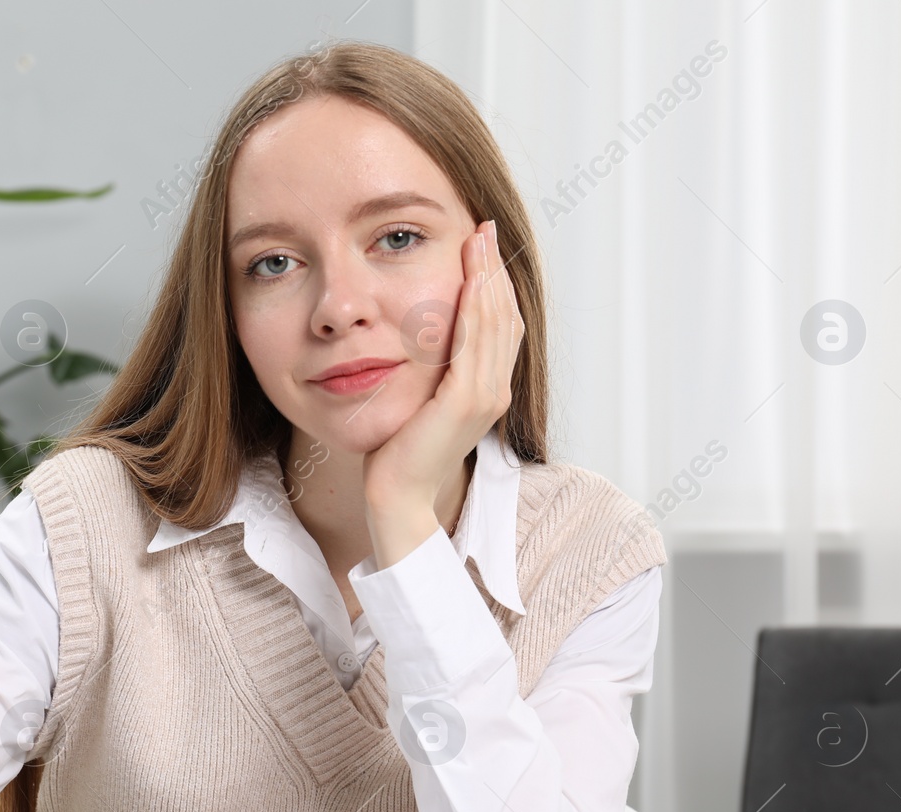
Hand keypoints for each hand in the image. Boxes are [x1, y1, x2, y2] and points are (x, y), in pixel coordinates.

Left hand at [360, 218, 522, 515]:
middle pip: (504, 316)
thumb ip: (432, 369)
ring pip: (494, 323)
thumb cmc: (399, 450)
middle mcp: (495, 391)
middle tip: (484, 228)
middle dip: (494, 269)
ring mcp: (485, 397)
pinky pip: (475, 344)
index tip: (483, 246)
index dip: (495, 283)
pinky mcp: (465, 402)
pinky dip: (474, 308)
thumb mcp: (421, 398)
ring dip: (487, 278)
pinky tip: (468, 280)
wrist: (396, 494)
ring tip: (478, 240)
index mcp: (487, 389)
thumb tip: (420, 332)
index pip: (500, 325)